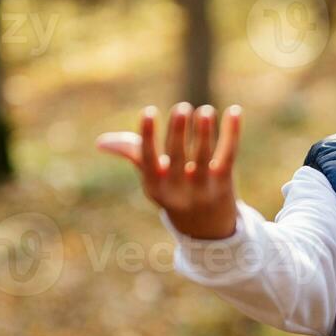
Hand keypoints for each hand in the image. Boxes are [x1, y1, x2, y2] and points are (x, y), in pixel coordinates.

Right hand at [97, 103, 242, 239]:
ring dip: (204, 132)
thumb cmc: (173, 191)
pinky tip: (235, 111)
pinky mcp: (224, 184)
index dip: (148, 136)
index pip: (148, 159)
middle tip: (182, 108)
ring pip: (203, 158)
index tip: (148, 111)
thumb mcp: (152, 177)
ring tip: (206, 110)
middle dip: (178, 132)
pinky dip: (232, 133)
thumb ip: (132, 153)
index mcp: (154, 186)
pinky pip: (228, 156)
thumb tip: (100, 142)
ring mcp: (201, 189)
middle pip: (177, 158)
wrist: (206, 228)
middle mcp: (177, 190)